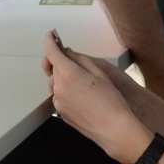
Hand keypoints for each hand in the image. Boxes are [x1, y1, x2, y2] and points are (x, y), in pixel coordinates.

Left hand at [43, 31, 148, 163]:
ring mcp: (57, 101)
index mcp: (67, 73)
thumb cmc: (110, 100)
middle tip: (75, 64)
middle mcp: (58, 87)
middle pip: (53, 68)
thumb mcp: (99, 73)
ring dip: (63, 79)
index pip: (50, 52)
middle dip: (60, 63)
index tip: (50, 35)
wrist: (113, 128)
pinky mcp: (60, 112)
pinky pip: (60, 96)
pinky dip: (66, 92)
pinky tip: (83, 97)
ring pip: (56, 83)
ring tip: (84, 85)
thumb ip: (80, 59)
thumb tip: (67, 52)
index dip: (49, 41)